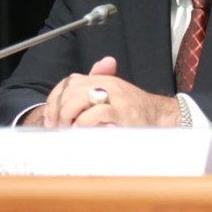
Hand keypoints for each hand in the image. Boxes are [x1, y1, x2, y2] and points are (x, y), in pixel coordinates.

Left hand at [42, 56, 180, 127]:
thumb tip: (69, 87)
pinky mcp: (121, 113)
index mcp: (103, 79)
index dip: (55, 99)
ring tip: (67, 130)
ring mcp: (115, 98)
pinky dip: (83, 124)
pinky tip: (81, 131)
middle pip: (70, 90)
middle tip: (56, 127)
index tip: (51, 116)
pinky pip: (95, 114)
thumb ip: (93, 88)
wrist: (161, 117)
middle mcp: (108, 85)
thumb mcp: (114, 94)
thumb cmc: (135, 111)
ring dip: (67, 117)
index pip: (69, 82)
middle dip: (57, 110)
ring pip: (78, 99)